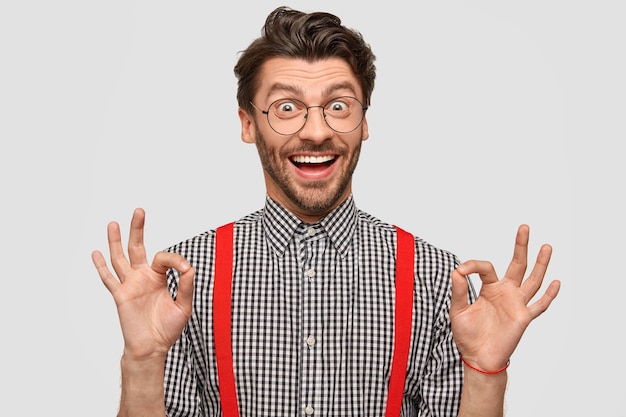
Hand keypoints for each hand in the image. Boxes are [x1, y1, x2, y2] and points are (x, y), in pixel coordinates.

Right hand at [91, 208, 194, 359]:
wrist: (152, 348)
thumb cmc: (167, 329)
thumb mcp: (184, 306)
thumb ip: (187, 286)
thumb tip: (190, 268)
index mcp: (159, 277)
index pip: (165, 258)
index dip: (176, 260)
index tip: (185, 269)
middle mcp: (143, 277)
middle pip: (138, 247)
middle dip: (138, 229)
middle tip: (139, 211)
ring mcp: (130, 284)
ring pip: (120, 258)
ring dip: (116, 241)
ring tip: (112, 223)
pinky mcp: (120, 295)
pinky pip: (109, 279)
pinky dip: (101, 266)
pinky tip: (96, 253)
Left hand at [449, 224, 559, 372]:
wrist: (477, 357)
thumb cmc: (468, 335)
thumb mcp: (458, 310)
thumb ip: (459, 291)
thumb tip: (456, 271)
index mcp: (490, 288)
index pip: (486, 267)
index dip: (473, 265)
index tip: (461, 271)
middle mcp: (506, 292)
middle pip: (517, 265)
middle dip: (521, 246)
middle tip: (524, 227)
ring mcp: (516, 304)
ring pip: (532, 280)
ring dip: (540, 264)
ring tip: (547, 246)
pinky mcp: (523, 317)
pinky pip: (539, 306)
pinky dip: (549, 295)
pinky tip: (556, 282)